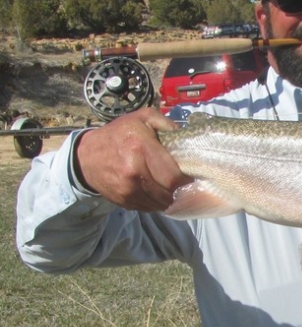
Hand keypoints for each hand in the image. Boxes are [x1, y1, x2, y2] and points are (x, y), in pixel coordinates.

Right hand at [75, 108, 192, 211]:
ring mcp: (127, 189)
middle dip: (178, 191)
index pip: (173, 176)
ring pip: (159, 204)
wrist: (87, 156)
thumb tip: (184, 135)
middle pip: (168, 193)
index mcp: (141, 149)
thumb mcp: (142, 118)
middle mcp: (134, 172)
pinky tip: (154, 193)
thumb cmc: (119, 135)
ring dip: (167, 199)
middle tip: (181, 185)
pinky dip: (154, 203)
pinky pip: (147, 208)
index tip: (189, 177)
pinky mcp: (123, 201)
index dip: (185, 180)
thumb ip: (166, 123)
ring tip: (168, 189)